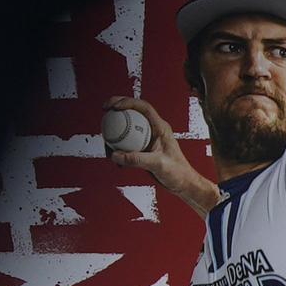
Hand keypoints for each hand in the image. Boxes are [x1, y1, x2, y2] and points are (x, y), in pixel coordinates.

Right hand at [102, 97, 222, 211]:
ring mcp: (146, 138)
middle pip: (133, 111)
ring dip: (114, 132)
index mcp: (161, 127)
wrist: (182, 183)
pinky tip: (115, 159)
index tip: (113, 107)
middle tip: (103, 109)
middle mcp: (153, 129)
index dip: (128, 102)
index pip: (144, 108)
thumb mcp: (158, 164)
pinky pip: (125, 143)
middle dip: (117, 106)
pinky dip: (117, 149)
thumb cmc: (177, 172)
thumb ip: (136, 159)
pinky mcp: (141, 148)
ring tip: (106, 144)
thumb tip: (114, 155)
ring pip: (126, 127)